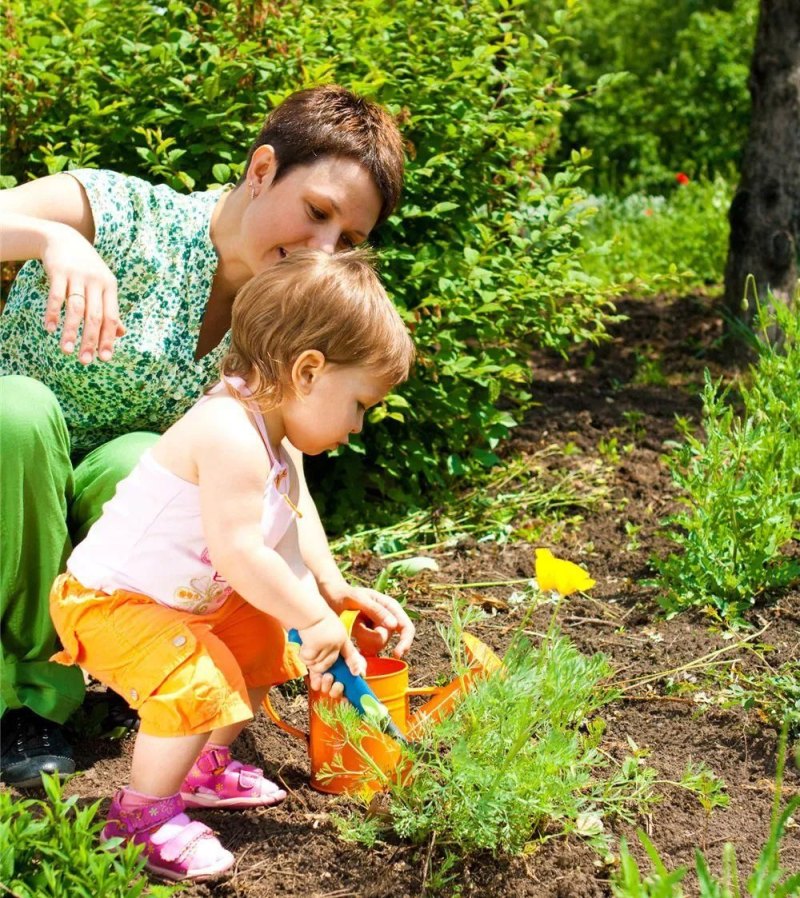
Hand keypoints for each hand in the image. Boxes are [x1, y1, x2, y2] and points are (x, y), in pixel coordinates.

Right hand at [41, 228, 124, 363]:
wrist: (65, 238)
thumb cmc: (87, 269)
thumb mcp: (103, 286)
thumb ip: (110, 309)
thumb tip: (121, 334)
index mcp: (110, 287)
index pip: (111, 317)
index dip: (108, 338)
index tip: (104, 358)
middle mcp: (96, 282)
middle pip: (94, 316)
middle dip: (90, 340)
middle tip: (85, 361)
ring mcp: (77, 276)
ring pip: (75, 308)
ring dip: (71, 331)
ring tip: (66, 351)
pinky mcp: (59, 271)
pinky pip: (56, 296)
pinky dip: (53, 313)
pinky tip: (50, 329)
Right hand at [297, 614, 365, 691]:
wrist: (308, 611)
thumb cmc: (315, 617)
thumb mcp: (329, 627)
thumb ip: (331, 641)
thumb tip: (324, 661)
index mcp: (341, 636)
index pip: (350, 653)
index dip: (354, 664)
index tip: (357, 672)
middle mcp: (337, 642)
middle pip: (330, 663)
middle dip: (320, 667)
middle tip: (313, 662)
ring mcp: (328, 645)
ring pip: (318, 664)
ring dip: (310, 660)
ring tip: (306, 647)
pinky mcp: (317, 646)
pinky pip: (308, 660)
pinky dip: (303, 655)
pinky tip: (303, 645)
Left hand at [314, 640, 367, 697]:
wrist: (315, 628)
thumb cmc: (333, 635)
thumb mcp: (345, 646)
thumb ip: (354, 659)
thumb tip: (359, 674)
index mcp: (348, 668)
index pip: (353, 685)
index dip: (352, 694)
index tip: (349, 697)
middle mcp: (338, 672)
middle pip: (339, 690)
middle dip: (338, 690)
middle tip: (338, 683)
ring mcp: (326, 673)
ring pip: (328, 688)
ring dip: (328, 686)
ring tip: (327, 676)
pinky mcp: (315, 672)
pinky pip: (316, 683)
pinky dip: (317, 683)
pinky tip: (318, 679)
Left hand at [320, 580, 414, 657]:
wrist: (331, 598)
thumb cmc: (345, 595)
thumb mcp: (359, 599)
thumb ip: (376, 611)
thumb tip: (394, 625)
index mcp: (390, 607)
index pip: (406, 627)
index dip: (405, 642)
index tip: (396, 654)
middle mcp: (387, 619)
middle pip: (386, 639)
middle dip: (370, 637)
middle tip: (354, 626)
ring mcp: (378, 629)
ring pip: (377, 646)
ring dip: (363, 640)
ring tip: (352, 627)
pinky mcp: (369, 637)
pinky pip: (369, 649)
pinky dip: (361, 647)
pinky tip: (354, 639)